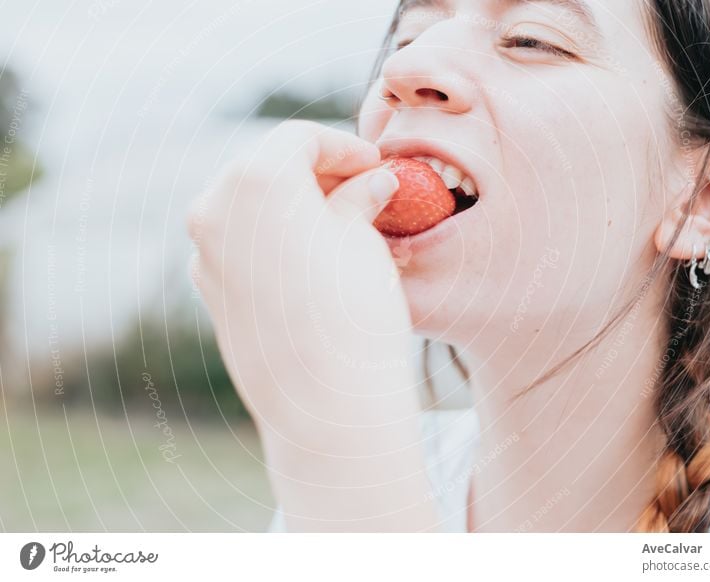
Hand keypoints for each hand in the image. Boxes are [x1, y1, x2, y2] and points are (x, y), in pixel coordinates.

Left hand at [188, 121, 437, 529]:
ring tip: (340, 223)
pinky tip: (310, 257)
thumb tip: (371, 182)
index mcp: (256, 180)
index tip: (372, 165)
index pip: (299, 139)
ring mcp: (205, 251)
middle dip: (316, 173)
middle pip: (267, 168)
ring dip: (292, 205)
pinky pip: (239, 243)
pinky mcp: (208, 287)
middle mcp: (216, 208)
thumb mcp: (364, 240)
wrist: (325, 403)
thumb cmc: (354, 313)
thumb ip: (360, 198)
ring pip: (250, 206)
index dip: (342, 147)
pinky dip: (272, 238)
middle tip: (361, 189)